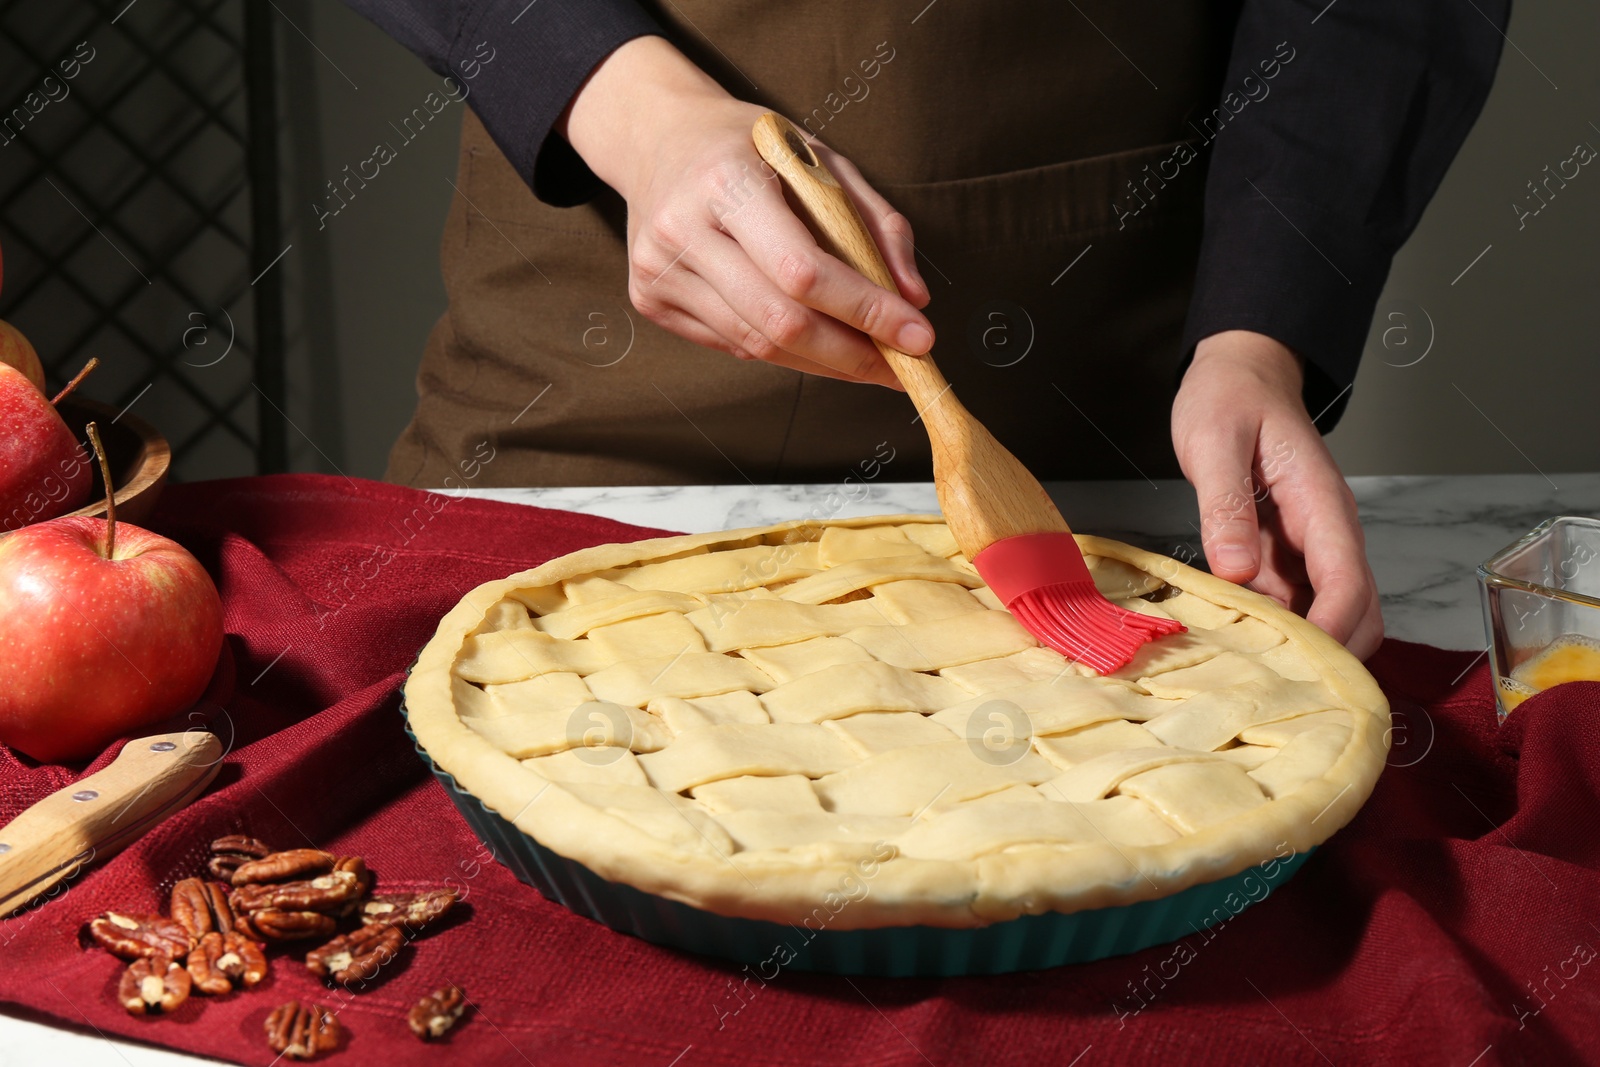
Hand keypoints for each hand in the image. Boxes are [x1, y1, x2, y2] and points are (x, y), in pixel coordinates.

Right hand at [560, 37, 931, 387]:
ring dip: (825, 363)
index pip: (802, 270)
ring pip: (758, 345)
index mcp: (725, 181)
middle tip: (902, 368)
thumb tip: (913, 298)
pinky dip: (785, 351)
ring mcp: (659, 271)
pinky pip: (734, 345)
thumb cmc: (751, 148)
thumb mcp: (821, 158)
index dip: (865, 311)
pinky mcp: (650, 301)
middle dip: (852, 355)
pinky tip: (816, 342)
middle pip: (780, 322)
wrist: (658, 138)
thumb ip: (875, 223)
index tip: (918, 337)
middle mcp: (682, 229)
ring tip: (870, 361)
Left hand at [1171, 330, 1382, 658]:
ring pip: (1328, 613)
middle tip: (1276, 685)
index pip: (1347, 580)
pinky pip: (1292, 602)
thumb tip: (1237, 568)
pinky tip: (1236, 643)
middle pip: (1357, 610)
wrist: (1240, 372)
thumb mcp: (1215, 441)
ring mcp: (1308, 545)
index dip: (1333, 629)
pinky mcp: (1285, 552)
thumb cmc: (1230, 398)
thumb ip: (1226, 504)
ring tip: (1249, 674)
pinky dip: (1274, 628)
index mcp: (1320, 503)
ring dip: (1300, 645)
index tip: (1304, 666)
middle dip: (1330, 652)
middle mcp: (1325, 531)